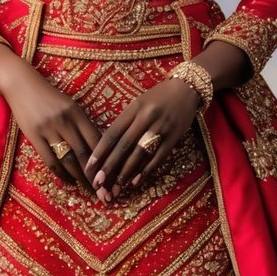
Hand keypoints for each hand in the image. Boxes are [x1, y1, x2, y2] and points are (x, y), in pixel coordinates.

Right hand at [0, 61, 101, 191]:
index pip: (96, 139)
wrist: (21, 84)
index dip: (106, 158)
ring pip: (69, 159)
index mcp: (77, 112)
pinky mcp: (34, 136)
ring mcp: (49, 129)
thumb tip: (99, 146)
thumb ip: (83, 123)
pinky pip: (50, 159)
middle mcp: (65, 121)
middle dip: (96, 174)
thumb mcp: (70, 105)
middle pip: (84, 153)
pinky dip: (61, 173)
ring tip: (89, 189)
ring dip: (80, 177)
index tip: (114, 173)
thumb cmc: (49, 96)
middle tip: (105, 190)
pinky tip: (69, 181)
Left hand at [85, 78, 201, 200]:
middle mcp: (146, 118)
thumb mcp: (138, 103)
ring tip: (116, 186)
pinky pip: (158, 157)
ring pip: (140, 153)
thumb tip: (109, 147)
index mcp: (134, 108)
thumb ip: (125, 122)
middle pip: (124, 145)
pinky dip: (146, 170)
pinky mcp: (174, 137)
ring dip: (126, 172)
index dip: (99, 151)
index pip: (112, 133)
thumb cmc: (158, 96)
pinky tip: (136, 181)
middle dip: (109, 166)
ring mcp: (161, 128)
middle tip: (98, 182)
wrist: (187, 88)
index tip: (89, 167)